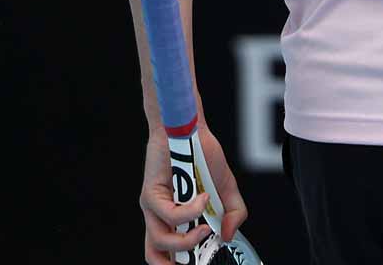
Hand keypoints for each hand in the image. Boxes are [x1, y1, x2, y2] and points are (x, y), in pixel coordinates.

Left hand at [140, 122, 246, 262]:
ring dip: (188, 239)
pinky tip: (204, 198)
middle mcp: (159, 217)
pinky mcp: (150, 194)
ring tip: (206, 228)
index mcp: (174, 220)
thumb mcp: (226, 188)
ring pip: (161, 240)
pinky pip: (169, 214)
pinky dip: (191, 211)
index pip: (168, 253)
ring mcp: (153, 207)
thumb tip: (228, 236)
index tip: (205, 260)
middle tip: (203, 253)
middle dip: (180, 262)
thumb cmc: (202, 157)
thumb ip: (232, 213)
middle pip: (156, 254)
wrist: (188, 130)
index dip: (182, 262)